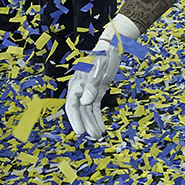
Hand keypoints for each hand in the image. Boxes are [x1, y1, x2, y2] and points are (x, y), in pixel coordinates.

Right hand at [65, 15, 139, 137]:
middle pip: (79, 109)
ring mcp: (87, 91)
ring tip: (97, 136)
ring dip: (92, 123)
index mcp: (76, 82)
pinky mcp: (96, 93)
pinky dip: (97, 119)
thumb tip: (86, 101)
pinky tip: (101, 129)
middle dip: (83, 124)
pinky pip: (95, 109)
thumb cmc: (104, 55)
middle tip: (89, 136)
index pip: (73, 102)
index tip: (80, 129)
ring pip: (87, 111)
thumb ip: (92, 83)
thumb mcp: (99, 67)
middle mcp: (79, 88)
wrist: (111, 47)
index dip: (75, 117)